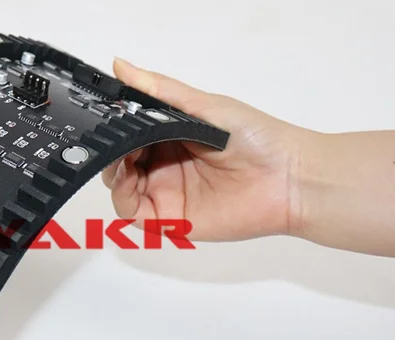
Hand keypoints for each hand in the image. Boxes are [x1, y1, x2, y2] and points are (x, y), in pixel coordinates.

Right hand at [103, 58, 319, 240]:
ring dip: (113, 171)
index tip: (106, 118)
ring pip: (120, 187)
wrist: (288, 179)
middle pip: (119, 161)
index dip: (114, 128)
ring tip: (122, 157)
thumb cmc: (255, 137)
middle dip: (109, 149)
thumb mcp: (203, 105)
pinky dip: (122, 197)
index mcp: (171, 137)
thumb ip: (159, 90)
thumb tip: (120, 65)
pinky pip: (132, 213)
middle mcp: (164, 165)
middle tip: (112, 139)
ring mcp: (165, 193)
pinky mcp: (169, 219)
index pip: (128, 134)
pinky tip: (128, 178)